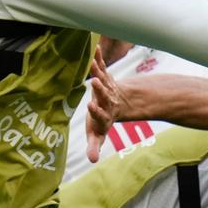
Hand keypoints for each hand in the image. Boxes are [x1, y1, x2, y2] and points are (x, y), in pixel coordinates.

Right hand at [85, 47, 132, 162]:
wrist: (117, 105)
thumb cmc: (101, 121)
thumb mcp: (97, 134)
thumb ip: (94, 146)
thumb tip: (92, 161)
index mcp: (104, 115)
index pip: (101, 115)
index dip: (97, 111)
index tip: (90, 106)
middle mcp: (107, 102)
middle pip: (105, 95)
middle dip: (100, 89)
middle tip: (95, 82)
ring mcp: (107, 89)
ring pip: (104, 79)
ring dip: (99, 71)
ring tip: (93, 63)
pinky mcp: (105, 78)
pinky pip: (102, 67)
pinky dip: (99, 58)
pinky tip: (96, 47)